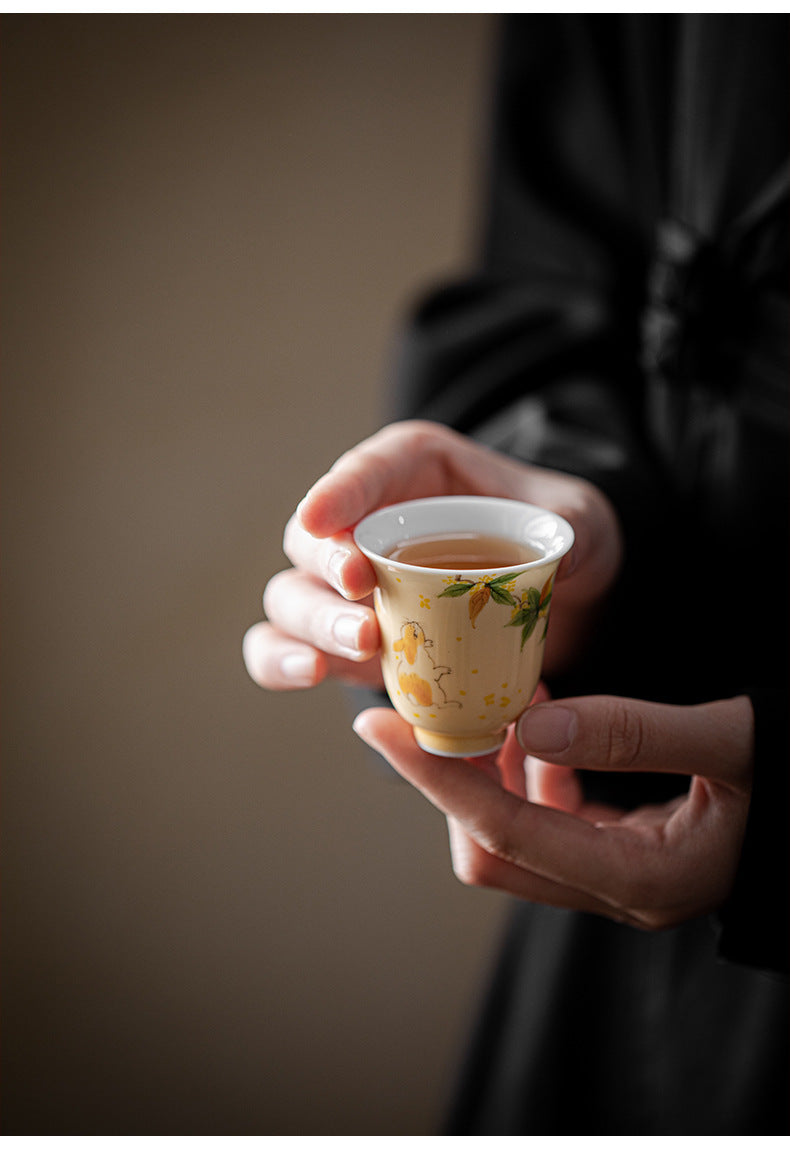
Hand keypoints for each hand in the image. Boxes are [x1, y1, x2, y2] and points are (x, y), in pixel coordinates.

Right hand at [242, 421, 622, 690]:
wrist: (559, 598)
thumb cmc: (554, 538)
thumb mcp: (576, 520)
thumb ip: (566, 527)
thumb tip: (548, 559)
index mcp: (414, 472)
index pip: (367, 472)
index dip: (337, 491)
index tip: (318, 517)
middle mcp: (366, 524)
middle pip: (313, 539)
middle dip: (326, 566)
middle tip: (361, 592)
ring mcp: (348, 586)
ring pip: (294, 596)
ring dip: (313, 621)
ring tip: (361, 645)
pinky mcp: (347, 637)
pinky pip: (292, 649)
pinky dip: (287, 662)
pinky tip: (311, 674)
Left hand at [351, 693, 753, 929]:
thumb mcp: (732, 741)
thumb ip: (636, 733)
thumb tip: (530, 724)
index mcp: (643, 877)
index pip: (504, 833)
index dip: (434, 779)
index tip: (378, 727)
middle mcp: (618, 891)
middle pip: (491, 849)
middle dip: (448, 778)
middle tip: (428, 705)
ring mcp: (616, 878)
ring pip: (513, 836)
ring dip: (489, 771)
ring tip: (494, 699)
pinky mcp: (617, 854)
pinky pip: (546, 820)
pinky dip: (527, 770)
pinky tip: (540, 720)